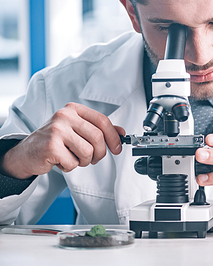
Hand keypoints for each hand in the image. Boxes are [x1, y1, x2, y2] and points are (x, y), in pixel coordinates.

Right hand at [1, 102, 124, 179]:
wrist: (26, 153)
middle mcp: (64, 116)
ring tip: (73, 158)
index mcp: (73, 109)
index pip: (102, 121)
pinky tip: (60, 161)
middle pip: (98, 137)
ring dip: (84, 161)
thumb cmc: (55, 141)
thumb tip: (122, 133)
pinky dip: (70, 167)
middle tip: (94, 159)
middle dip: (100, 153)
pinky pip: (73, 163)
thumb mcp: (78, 130)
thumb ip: (99, 129)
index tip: (117, 148)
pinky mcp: (51, 146)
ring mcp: (56, 130)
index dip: (114, 137)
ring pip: (87, 152)